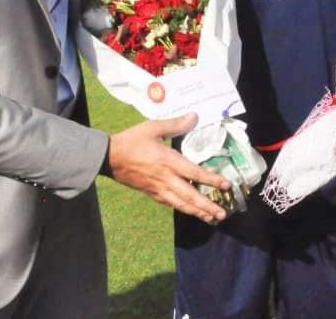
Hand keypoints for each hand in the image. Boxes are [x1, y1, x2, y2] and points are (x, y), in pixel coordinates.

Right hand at [106, 113, 230, 223]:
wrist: (109, 157)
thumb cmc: (131, 141)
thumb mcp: (153, 127)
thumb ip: (175, 124)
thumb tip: (194, 116)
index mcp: (168, 161)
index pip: (194, 173)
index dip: (212, 179)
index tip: (227, 185)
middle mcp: (165, 178)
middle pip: (190, 196)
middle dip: (207, 206)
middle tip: (222, 214)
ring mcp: (158, 188)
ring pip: (180, 204)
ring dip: (197, 212)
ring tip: (211, 218)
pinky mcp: (151, 193)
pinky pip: (170, 203)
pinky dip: (182, 208)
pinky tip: (190, 211)